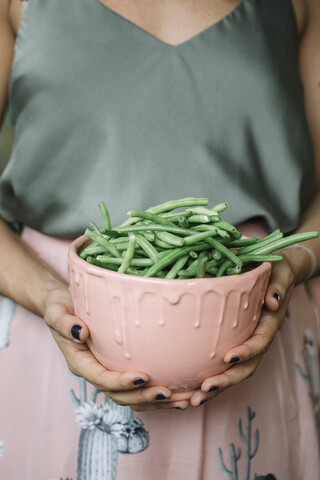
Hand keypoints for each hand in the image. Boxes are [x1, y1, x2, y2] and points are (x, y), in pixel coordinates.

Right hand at [44, 286, 188, 410]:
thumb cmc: (61, 308)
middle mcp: (95, 372)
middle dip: (142, 397)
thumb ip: (64, 323)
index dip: (120, 382)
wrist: (65, 308)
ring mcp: (108, 372)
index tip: (142, 377)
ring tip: (182, 400)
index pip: (101, 378)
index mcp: (80, 362)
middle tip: (167, 392)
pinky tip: (181, 392)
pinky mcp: (120, 368)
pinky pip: (139, 387)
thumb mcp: (56, 311)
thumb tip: (81, 332)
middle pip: (119, 395)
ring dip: (155, 402)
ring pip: (132, 397)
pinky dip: (158, 394)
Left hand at [189, 252, 295, 406]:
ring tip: (192, 400)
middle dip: (226, 381)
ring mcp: (247, 343)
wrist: (279, 274)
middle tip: (203, 391)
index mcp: (268, 323)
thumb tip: (271, 300)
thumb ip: (277, 286)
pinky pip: (223, 365)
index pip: (259, 342)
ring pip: (234, 372)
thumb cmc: (277, 271)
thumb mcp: (280, 274)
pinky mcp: (235, 343)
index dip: (246, 352)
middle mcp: (258, 338)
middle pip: (246, 367)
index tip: (229, 357)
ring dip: (215, 388)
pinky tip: (189, 389)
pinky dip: (208, 379)